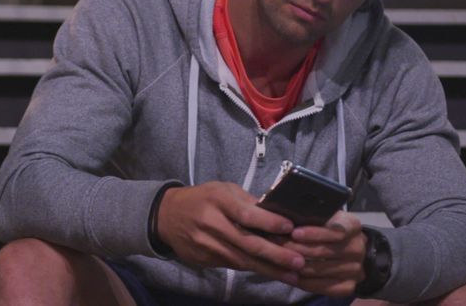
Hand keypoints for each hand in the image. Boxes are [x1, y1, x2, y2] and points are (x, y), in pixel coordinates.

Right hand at [156, 182, 305, 284]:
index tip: (289, 228)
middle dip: (275, 254)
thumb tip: (277, 211)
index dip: (268, 221)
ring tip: (293, 275)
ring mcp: (206, 244)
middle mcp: (211, 223)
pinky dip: (254, 269)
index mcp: (217, 200)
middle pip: (247, 242)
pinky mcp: (204, 260)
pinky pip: (233, 265)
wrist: (166, 216)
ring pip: (242, 260)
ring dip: (269, 269)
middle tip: (299, 262)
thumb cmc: (202, 199)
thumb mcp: (223, 190)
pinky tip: (272, 272)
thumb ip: (247, 201)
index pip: (245, 213)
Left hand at [280, 210, 366, 296]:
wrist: (349, 251)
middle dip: (296, 247)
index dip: (314, 233)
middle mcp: (358, 248)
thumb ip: (313, 214)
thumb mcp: (326, 216)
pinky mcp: (348, 287)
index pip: (336, 230)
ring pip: (318, 269)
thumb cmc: (329, 228)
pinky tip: (289, 275)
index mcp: (353, 226)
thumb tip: (285, 212)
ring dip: (295, 265)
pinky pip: (321, 286)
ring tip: (277, 259)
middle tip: (275, 244)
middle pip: (323, 251)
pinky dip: (302, 281)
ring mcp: (355, 269)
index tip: (294, 232)